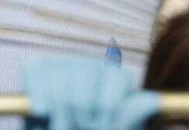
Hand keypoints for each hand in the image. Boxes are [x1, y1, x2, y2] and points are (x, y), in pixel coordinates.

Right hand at [22, 56, 158, 129]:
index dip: (109, 110)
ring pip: (61, 82)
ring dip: (60, 114)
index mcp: (118, 80)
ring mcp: (65, 64)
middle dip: (81, 118)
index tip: (104, 127)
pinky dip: (38, 94)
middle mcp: (93, 66)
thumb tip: (152, 100)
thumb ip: (129, 117)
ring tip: (62, 127)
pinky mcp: (38, 68)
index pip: (117, 81)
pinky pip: (36, 73)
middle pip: (86, 86)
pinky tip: (45, 112)